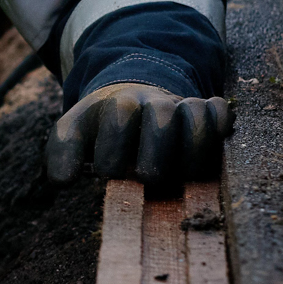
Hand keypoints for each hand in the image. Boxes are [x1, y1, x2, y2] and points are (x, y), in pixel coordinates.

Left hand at [45, 82, 232, 186]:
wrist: (132, 103)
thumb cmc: (101, 130)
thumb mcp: (74, 132)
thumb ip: (62, 151)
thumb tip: (62, 181)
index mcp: (117, 104)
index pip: (119, 118)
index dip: (113, 152)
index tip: (106, 172)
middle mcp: (152, 103)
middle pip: (160, 118)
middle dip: (154, 156)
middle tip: (147, 178)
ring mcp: (181, 107)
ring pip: (195, 115)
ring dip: (191, 150)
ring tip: (183, 176)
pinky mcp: (206, 113)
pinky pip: (220, 113)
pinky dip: (219, 128)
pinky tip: (211, 151)